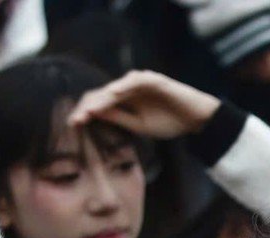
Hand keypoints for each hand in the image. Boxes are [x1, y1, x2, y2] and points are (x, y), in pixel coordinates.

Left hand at [67, 70, 220, 140]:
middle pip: (102, 94)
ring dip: (101, 99)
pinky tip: (112, 94)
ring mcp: (140, 82)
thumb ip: (118, 117)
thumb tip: (94, 114)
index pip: (99, 104)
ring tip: (89, 110)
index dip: (86, 113)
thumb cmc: (169, 122)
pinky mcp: (153, 79)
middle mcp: (128, 88)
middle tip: (75, 119)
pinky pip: (135, 81)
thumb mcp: (139, 125)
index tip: (74, 126)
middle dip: (88, 107)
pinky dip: (123, 86)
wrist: (195, 119)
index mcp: (124, 100)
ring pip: (115, 88)